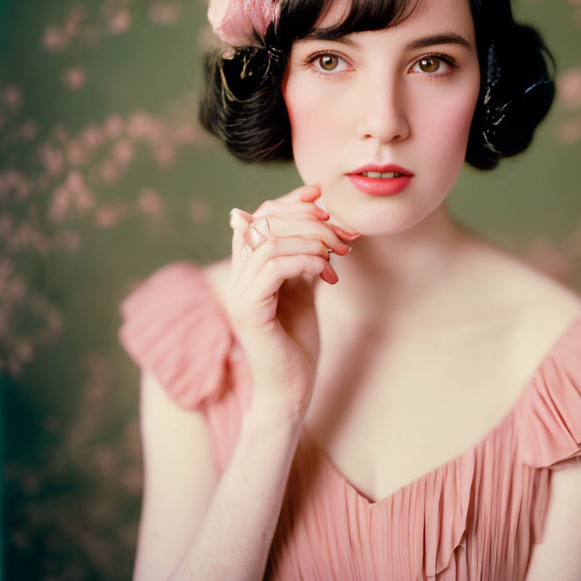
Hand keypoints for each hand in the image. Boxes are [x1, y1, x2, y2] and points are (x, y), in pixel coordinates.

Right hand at [226, 184, 359, 420]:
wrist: (293, 387)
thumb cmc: (298, 340)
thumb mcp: (307, 287)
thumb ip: (306, 255)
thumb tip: (318, 220)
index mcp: (249, 266)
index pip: (261, 215)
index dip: (290, 200)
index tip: (320, 194)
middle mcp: (238, 274)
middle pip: (265, 220)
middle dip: (310, 219)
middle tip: (343, 236)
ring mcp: (239, 292)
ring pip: (271, 240)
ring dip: (312, 240)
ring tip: (337, 256)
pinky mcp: (248, 310)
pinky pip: (274, 266)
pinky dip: (305, 260)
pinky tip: (326, 272)